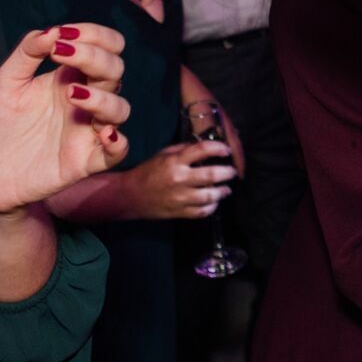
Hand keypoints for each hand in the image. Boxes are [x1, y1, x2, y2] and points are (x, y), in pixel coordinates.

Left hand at [0, 24, 131, 214]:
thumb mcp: (4, 83)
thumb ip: (26, 54)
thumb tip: (52, 31)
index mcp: (70, 77)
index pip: (104, 47)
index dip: (94, 35)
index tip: (64, 34)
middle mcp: (85, 100)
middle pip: (115, 71)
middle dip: (94, 56)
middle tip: (63, 52)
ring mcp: (87, 131)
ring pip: (120, 109)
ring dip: (103, 98)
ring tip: (72, 94)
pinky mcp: (85, 161)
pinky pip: (117, 152)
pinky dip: (118, 142)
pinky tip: (105, 133)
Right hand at [119, 142, 237, 220]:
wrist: (129, 195)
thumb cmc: (147, 171)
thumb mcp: (163, 154)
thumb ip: (184, 150)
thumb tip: (205, 148)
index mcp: (175, 162)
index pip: (202, 150)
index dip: (218, 148)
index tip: (227, 150)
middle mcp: (179, 179)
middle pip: (211, 175)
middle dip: (227, 172)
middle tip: (232, 171)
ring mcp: (180, 198)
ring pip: (209, 196)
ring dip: (222, 191)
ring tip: (226, 189)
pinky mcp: (179, 213)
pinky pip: (201, 212)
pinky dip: (211, 208)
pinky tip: (214, 202)